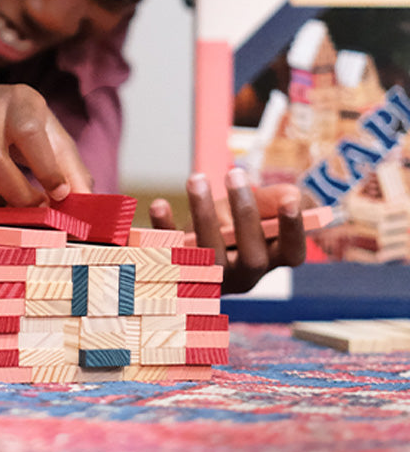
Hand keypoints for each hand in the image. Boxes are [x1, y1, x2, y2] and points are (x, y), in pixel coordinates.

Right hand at [0, 84, 91, 207]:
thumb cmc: (24, 131)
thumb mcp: (53, 140)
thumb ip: (72, 171)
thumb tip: (88, 206)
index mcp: (20, 99)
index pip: (29, 131)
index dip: (45, 168)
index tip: (58, 195)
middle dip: (15, 194)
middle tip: (31, 208)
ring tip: (2, 201)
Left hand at [148, 168, 305, 293]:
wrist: (195, 244)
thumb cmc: (234, 223)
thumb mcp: (257, 209)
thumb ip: (276, 200)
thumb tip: (291, 197)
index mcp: (271, 260)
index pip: (292, 253)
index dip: (293, 230)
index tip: (291, 202)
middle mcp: (244, 276)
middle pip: (251, 257)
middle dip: (245, 215)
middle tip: (235, 174)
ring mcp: (209, 277)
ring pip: (208, 256)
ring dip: (202, 216)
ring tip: (197, 179)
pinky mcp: (177, 270)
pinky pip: (167, 253)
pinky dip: (163, 229)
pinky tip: (159, 204)